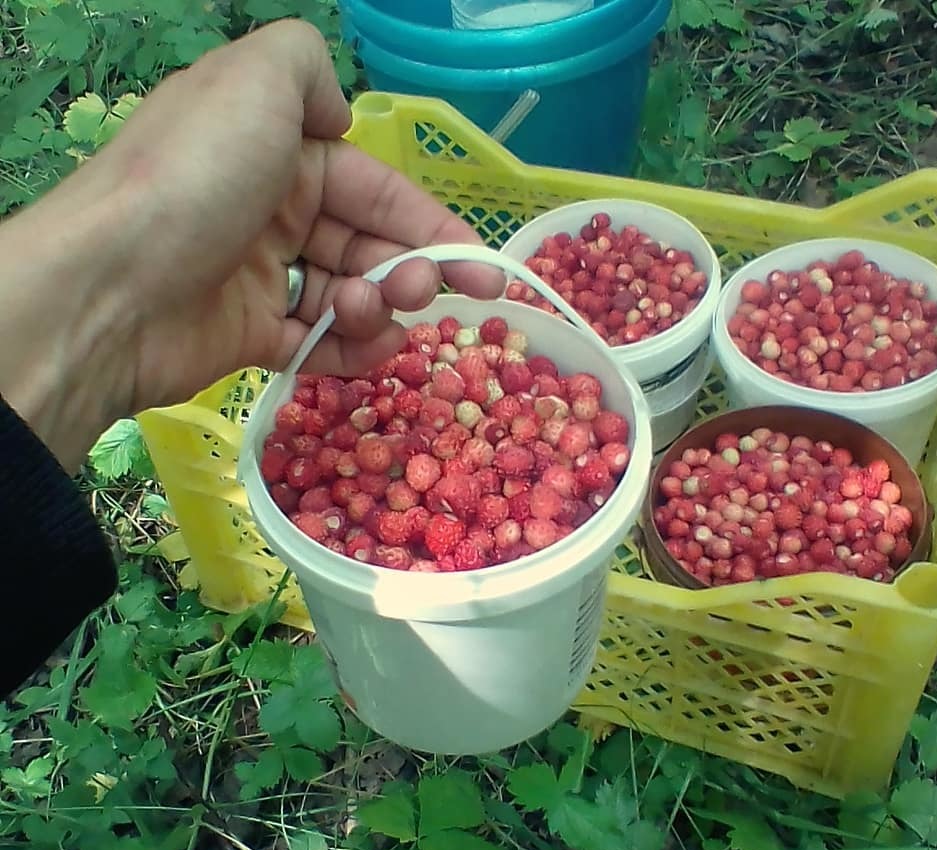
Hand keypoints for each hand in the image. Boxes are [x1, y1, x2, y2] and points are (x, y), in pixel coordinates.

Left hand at [0, 20, 501, 469]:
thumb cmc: (196, 179)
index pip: (376, 188)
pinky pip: (317, 341)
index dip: (432, 224)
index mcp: (280, 152)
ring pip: (348, 294)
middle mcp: (273, 211)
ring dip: (380, 308)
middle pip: (368, 244)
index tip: (480, 265)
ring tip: (371, 313)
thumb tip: (341, 115)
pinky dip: (351, 348)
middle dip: (412, 269)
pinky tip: (368, 348)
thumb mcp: (255, 81)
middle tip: (430, 294)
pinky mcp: (249, 335)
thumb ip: (309, 68)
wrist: (111, 286)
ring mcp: (261, 277)